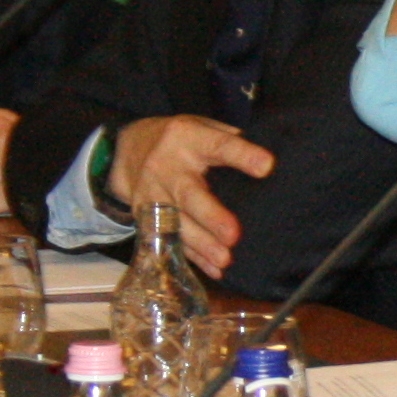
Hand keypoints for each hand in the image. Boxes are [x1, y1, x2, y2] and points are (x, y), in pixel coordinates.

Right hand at [108, 114, 275, 274]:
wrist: (127, 149)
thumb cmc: (181, 140)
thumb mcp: (202, 127)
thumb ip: (231, 142)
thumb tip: (269, 164)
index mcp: (188, 138)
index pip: (218, 145)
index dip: (242, 155)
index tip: (266, 166)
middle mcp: (167, 167)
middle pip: (189, 194)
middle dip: (211, 216)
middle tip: (233, 235)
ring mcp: (152, 193)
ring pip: (176, 223)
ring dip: (201, 244)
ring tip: (224, 259)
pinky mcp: (145, 216)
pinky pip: (168, 239)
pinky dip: (191, 256)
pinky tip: (213, 269)